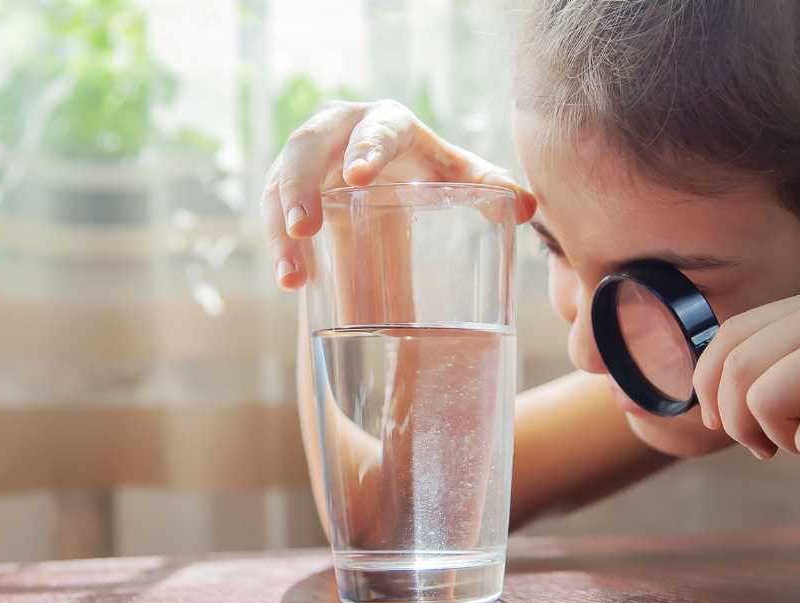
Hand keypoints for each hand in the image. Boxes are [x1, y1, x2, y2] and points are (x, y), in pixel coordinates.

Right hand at [261, 99, 536, 290]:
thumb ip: (490, 186)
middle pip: (306, 147)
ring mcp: (305, 159)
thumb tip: (527, 206)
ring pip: (278, 184)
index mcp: (387, 122)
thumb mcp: (457, 177)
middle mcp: (337, 131)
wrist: (391, 180)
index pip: (374, 127)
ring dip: (279, 227)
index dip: (364, 146)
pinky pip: (273, 213)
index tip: (357, 176)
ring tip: (292, 275)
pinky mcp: (286, 187)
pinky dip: (279, 247)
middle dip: (299, 185)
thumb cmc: (428, 172)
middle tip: (304, 227)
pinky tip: (292, 282)